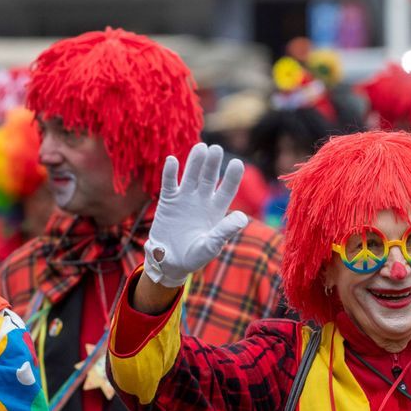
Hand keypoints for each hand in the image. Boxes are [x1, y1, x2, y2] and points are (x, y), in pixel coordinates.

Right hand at [143, 143, 247, 287]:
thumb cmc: (194, 257)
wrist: (170, 262)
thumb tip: (242, 218)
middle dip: (213, 164)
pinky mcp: (168, 201)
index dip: (232, 177)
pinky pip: (169, 184)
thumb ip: (225, 231)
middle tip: (216, 149)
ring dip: (195, 162)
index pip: (227, 190)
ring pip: (191, 176)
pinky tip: (172, 160)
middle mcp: (203, 200)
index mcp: (217, 210)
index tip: (238, 163)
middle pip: (209, 178)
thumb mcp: (211, 246)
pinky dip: (170, 172)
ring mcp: (185, 198)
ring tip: (200, 148)